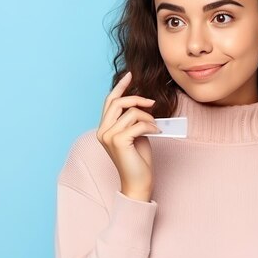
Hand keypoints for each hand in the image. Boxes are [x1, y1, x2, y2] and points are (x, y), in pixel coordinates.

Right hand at [96, 71, 159, 201]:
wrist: (138, 182)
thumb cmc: (138, 159)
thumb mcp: (135, 134)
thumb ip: (133, 119)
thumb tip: (142, 103)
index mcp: (104, 128)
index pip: (109, 101)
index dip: (120, 87)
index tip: (130, 75)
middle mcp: (102, 131)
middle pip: (117, 102)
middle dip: (137, 98)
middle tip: (152, 103)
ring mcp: (108, 136)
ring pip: (131, 113)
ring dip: (148, 117)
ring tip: (155, 127)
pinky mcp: (118, 141)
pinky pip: (138, 123)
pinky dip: (150, 125)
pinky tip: (155, 133)